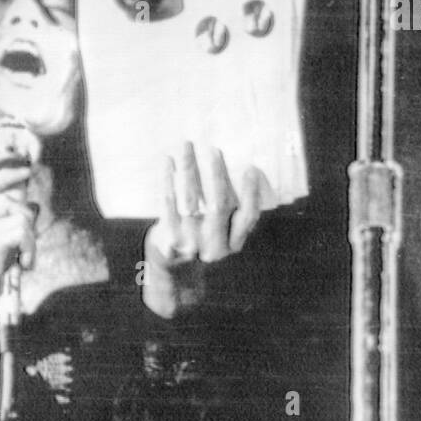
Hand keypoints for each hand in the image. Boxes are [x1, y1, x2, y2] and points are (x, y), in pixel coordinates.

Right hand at [0, 166, 37, 341]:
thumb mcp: (0, 243)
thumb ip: (10, 223)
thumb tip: (33, 204)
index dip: (6, 176)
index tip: (27, 170)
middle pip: (8, 200)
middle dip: (27, 216)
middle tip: (28, 236)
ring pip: (18, 216)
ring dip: (31, 238)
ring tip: (26, 255)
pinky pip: (20, 232)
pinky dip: (31, 248)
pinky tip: (26, 264)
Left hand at [142, 142, 263, 317]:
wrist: (172, 274)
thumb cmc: (203, 245)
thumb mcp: (226, 239)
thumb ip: (238, 216)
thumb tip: (252, 175)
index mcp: (231, 243)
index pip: (247, 217)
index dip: (251, 193)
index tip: (250, 169)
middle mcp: (212, 244)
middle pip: (218, 205)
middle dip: (217, 175)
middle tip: (214, 150)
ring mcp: (189, 241)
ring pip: (190, 199)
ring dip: (189, 170)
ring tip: (187, 146)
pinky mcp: (167, 237)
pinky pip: (167, 203)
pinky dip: (167, 181)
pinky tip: (167, 163)